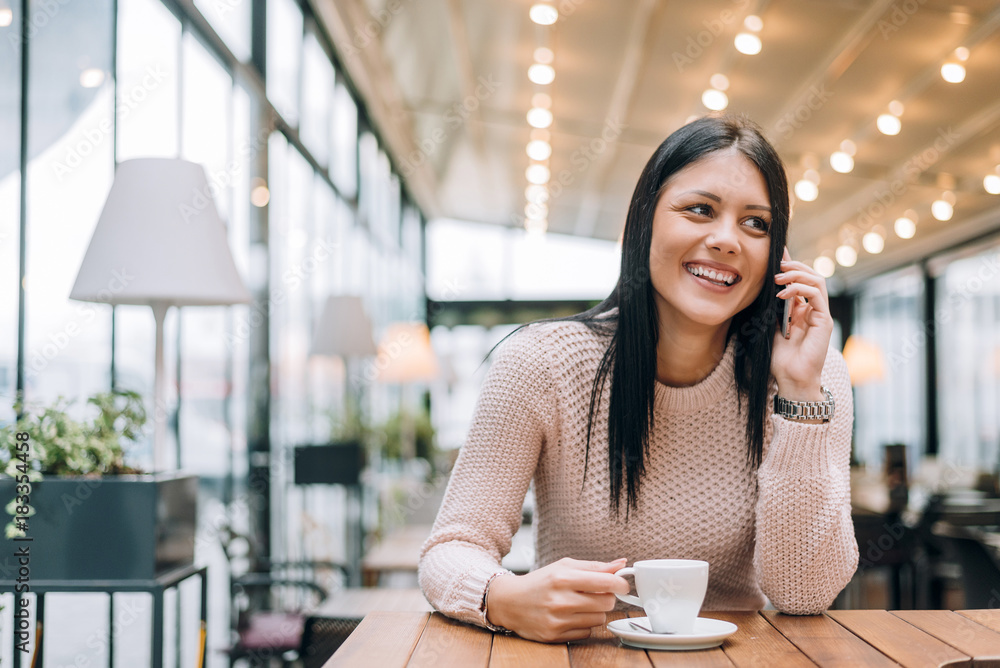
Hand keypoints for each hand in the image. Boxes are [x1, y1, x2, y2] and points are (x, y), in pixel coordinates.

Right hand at [485, 557, 628, 641]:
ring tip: (580, 605)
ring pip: (599, 619)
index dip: (620, 583)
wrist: (509, 602)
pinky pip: (587, 632)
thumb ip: (594, 566)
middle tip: (597, 594)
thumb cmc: (539, 582)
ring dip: (595, 612)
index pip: (605, 582)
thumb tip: (621, 564)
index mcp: (562, 578)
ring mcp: (557, 620)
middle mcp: (560, 600)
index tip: (623, 584)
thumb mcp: (563, 566)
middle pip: (607, 603)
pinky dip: (583, 625)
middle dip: (607, 597)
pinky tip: (571, 617)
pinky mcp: (555, 636)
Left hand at [772, 248, 832, 400]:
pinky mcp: (824, 320)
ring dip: (797, 274)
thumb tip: (765, 289)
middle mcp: (813, 309)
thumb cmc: (781, 358)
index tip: (776, 252)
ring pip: (817, 280)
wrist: (791, 378)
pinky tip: (783, 294)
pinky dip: (800, 289)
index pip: (799, 280)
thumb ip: (773, 309)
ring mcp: (820, 314)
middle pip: (811, 275)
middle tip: (776, 262)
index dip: (790, 264)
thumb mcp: (771, 327)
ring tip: (778, 277)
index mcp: (801, 309)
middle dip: (794, 265)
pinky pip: (816, 295)